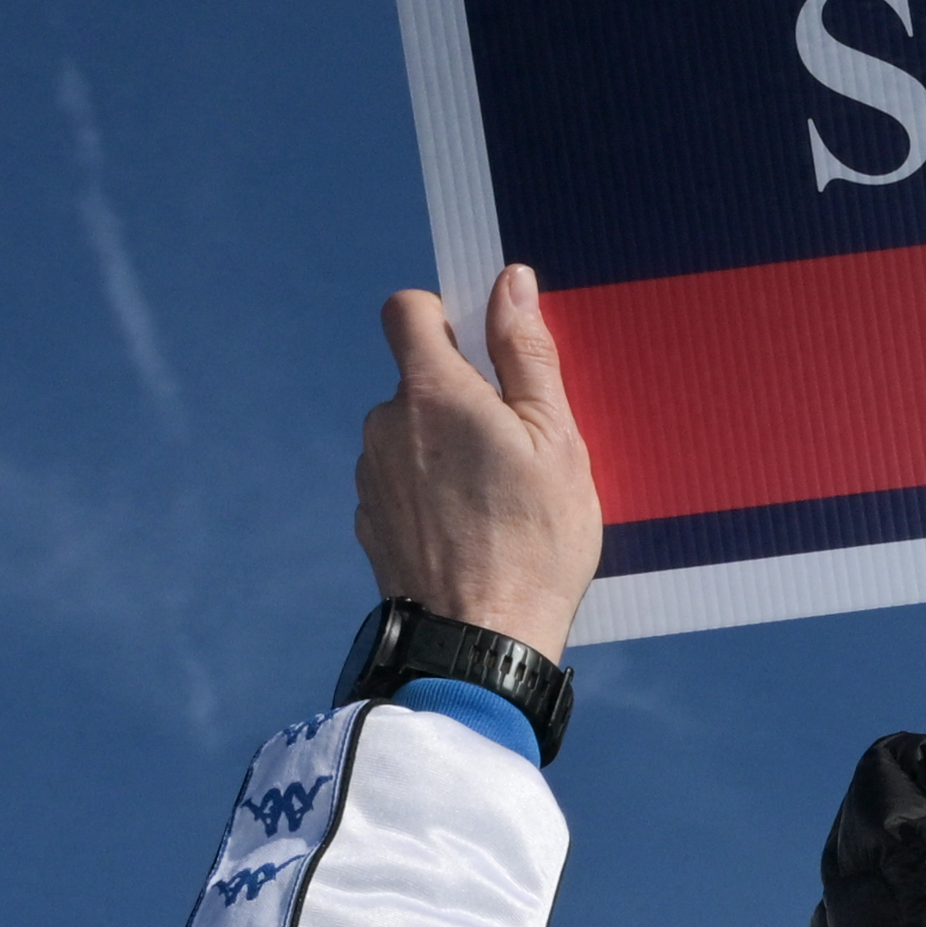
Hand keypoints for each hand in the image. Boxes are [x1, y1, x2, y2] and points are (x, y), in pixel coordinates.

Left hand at [355, 263, 606, 651]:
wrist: (479, 644)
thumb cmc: (534, 543)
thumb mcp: (556, 441)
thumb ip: (527, 354)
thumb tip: (509, 282)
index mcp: (433, 393)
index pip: (407, 310)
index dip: (444, 316)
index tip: (483, 351)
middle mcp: (387, 426)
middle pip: (418, 381)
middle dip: (463, 400)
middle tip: (518, 450)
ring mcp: (371, 476)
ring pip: (410, 436)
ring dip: (447, 451)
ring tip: (498, 503)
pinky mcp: (369, 521)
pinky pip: (402, 484)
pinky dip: (432, 496)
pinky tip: (472, 534)